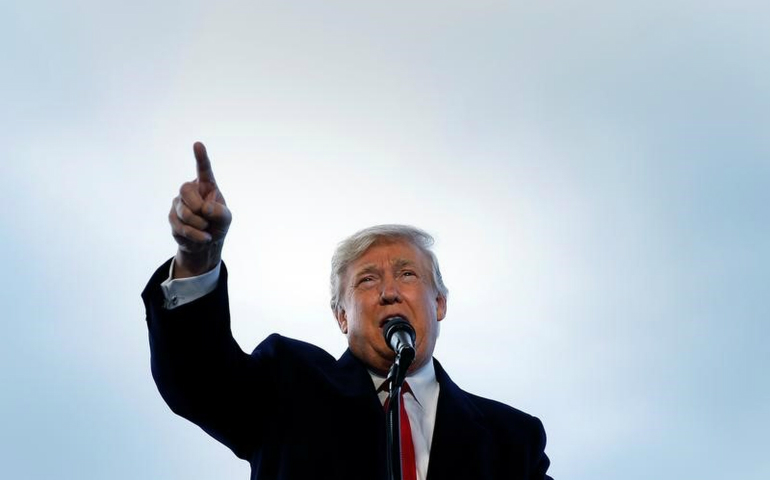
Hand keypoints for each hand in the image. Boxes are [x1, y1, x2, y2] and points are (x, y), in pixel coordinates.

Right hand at [169, 142, 231, 277]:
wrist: (206, 243)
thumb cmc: (218, 224)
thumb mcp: (226, 219)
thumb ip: (220, 212)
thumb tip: (205, 209)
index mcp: (206, 185)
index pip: (203, 169)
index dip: (201, 157)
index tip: (198, 144)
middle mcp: (191, 190)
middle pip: (185, 190)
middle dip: (197, 207)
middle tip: (206, 218)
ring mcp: (179, 203)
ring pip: (184, 212)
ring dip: (199, 225)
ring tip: (206, 229)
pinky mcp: (172, 217)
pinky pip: (181, 227)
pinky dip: (195, 235)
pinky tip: (203, 237)